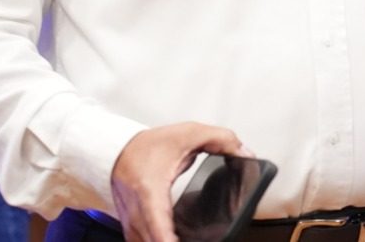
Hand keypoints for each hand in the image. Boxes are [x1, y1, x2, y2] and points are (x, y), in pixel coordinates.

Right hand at [110, 122, 247, 241]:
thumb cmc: (150, 145)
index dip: (167, 238)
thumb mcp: (190, 133)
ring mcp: (130, 220)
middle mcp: (137, 209)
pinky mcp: (130, 225)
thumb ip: (221, 139)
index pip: (157, 223)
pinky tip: (170, 241)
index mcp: (150, 189)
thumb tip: (244, 153)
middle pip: (151, 240)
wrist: (120, 150)